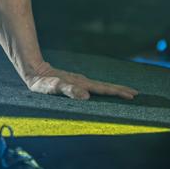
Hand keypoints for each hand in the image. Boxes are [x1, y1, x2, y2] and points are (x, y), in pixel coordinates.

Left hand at [22, 63, 138, 100]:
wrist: (33, 71)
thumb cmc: (41, 83)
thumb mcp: (54, 87)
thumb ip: (69, 91)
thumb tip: (87, 97)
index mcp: (82, 84)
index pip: (104, 89)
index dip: (118, 92)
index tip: (132, 95)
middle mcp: (83, 82)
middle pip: (106, 86)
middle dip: (121, 90)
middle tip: (136, 94)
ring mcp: (79, 82)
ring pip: (100, 86)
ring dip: (113, 90)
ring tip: (125, 93)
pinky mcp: (74, 83)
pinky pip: (93, 87)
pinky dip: (102, 89)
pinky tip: (102, 92)